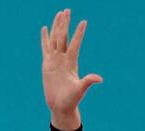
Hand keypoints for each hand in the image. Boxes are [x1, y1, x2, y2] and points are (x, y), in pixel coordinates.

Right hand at [41, 8, 101, 129]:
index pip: (75, 44)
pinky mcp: (47, 64)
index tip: (83, 22)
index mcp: (72, 63)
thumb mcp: (80, 90)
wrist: (61, 106)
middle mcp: (63, 59)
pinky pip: (45, 48)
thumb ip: (88, 82)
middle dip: (65, 24)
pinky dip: (44, 39)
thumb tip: (99, 79)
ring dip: (57, 27)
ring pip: (55, 40)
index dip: (79, 34)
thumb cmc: (71, 99)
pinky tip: (44, 28)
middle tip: (67, 10)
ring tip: (59, 14)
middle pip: (64, 37)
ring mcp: (55, 60)